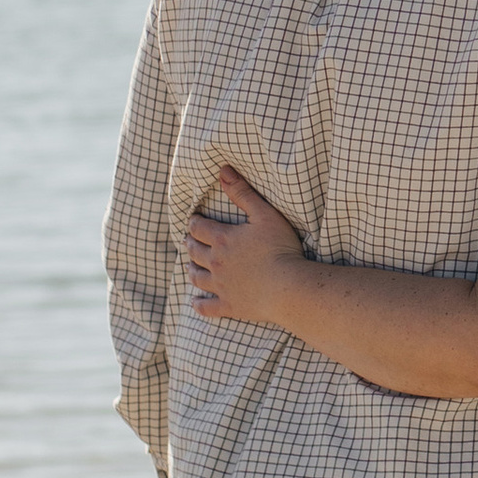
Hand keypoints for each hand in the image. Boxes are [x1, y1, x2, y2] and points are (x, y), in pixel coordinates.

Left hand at [185, 167, 306, 327]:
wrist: (288, 287)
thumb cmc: (280, 248)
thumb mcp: (264, 214)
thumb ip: (242, 192)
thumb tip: (223, 170)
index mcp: (222, 239)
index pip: (198, 228)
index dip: (194, 222)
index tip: (194, 220)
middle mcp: (215, 262)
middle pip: (194, 252)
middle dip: (190, 244)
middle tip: (189, 241)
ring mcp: (220, 286)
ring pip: (196, 277)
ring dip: (191, 270)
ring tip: (190, 267)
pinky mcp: (228, 305)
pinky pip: (207, 307)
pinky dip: (199, 304)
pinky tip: (196, 302)